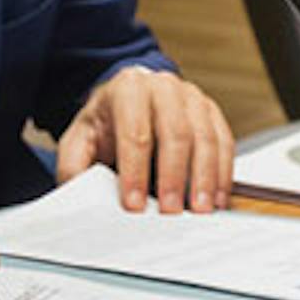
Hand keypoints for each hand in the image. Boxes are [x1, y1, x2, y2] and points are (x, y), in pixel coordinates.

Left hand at [56, 65, 235, 212]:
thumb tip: (82, 194)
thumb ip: (75, 165)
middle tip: (171, 212)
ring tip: (200, 210)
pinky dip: (223, 173)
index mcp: (128, 89)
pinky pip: (224, 142)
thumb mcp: (79, 139)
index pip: (134, 133)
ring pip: (205, 137)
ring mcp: (192, 98)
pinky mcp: (211, 112)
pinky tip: (218, 198)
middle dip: (174, 176)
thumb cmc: (106, 124)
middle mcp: (164, 87)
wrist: (130, 101)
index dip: (135, 172)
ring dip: (205, 178)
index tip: (135, 204)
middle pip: (175, 133)